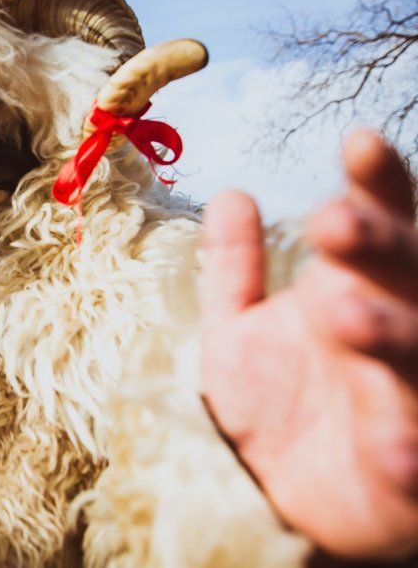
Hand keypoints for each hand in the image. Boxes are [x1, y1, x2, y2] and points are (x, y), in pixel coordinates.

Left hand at [201, 131, 417, 559]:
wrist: (269, 489)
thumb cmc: (271, 401)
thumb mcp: (236, 330)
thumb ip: (234, 268)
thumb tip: (231, 193)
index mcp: (356, 292)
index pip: (379, 225)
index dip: (378, 185)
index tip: (357, 141)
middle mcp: (391, 332)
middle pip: (406, 278)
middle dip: (379, 247)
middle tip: (332, 224)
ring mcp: (406, 397)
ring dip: (392, 334)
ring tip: (346, 316)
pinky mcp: (408, 468)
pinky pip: (417, 455)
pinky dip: (408, 449)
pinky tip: (395, 450)